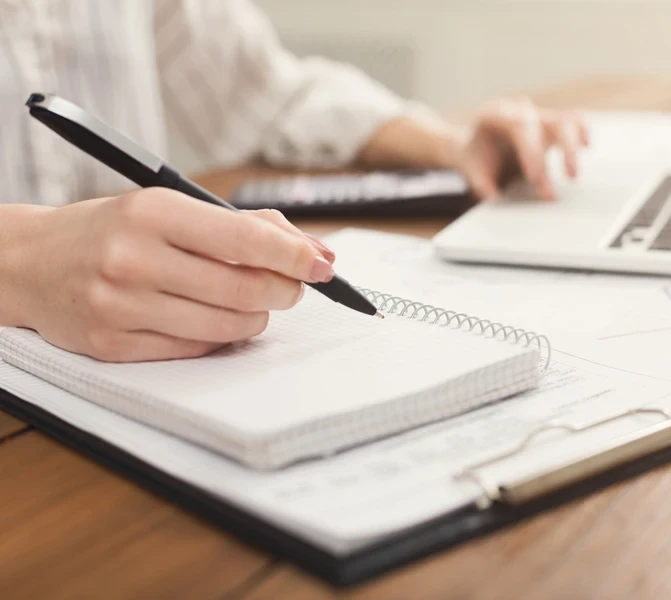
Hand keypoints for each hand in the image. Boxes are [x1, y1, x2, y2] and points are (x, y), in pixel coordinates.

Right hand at [11, 189, 334, 361]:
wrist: (29, 263)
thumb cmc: (111, 230)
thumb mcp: (169, 206)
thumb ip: (243, 225)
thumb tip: (314, 250)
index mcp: (152, 212)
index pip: (245, 238)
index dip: (295, 255)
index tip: (322, 264)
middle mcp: (133, 258)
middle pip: (245, 289)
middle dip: (285, 291)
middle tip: (292, 286)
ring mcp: (121, 305)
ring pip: (228, 325)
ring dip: (257, 317)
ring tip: (252, 302)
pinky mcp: (115, 345)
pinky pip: (197, 348)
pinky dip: (221, 335)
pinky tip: (214, 318)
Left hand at [459, 97, 589, 199]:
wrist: (475, 145)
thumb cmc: (476, 157)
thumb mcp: (472, 170)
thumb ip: (482, 183)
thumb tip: (496, 198)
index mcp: (494, 115)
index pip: (519, 127)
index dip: (531, 151)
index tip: (536, 178)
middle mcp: (519, 111)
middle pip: (546, 122)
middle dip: (556, 151)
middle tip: (561, 182)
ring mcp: (537, 116)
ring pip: (565, 120)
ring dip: (572, 146)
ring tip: (574, 174)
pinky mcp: (551, 124)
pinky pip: (573, 121)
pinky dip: (582, 132)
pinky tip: (586, 146)